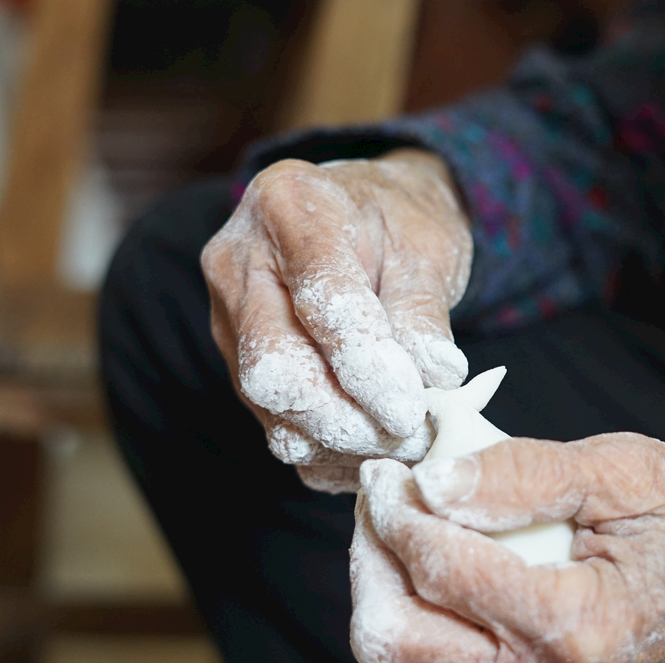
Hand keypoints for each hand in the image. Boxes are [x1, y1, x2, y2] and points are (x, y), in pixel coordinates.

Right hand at [201, 149, 471, 491]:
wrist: (362, 221)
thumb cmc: (396, 226)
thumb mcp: (426, 249)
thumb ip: (424, 314)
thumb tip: (436, 378)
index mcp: (290, 207)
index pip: (323, 304)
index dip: (369, 369)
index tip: (412, 409)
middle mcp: (240, 264)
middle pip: (274, 369)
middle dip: (346, 420)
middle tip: (409, 436)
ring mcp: (228, 320)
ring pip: (270, 409)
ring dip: (341, 443)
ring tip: (402, 444)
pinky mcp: (237, 365)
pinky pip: (277, 429)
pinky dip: (329, 452)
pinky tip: (373, 448)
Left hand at [350, 432, 664, 662]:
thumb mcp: (624, 471)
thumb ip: (524, 474)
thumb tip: (434, 479)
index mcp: (577, 624)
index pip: (439, 570)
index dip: (395, 509)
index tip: (390, 465)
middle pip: (392, 628)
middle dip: (373, 548)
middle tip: (391, 486)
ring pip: (396, 645)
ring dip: (385, 572)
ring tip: (415, 510)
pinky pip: (424, 652)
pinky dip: (412, 594)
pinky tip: (442, 545)